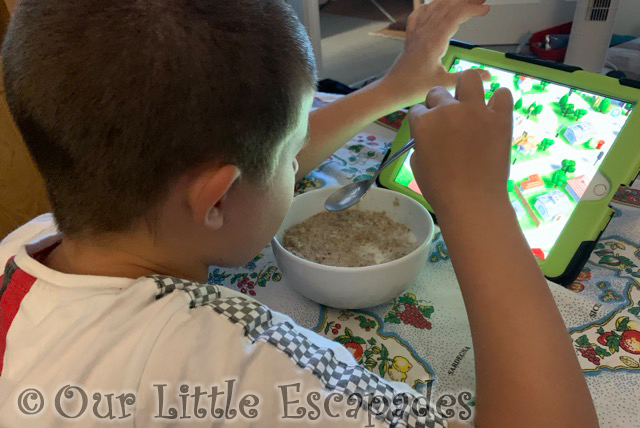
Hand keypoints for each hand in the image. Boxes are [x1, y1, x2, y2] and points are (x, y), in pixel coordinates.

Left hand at [381, 0, 489, 105]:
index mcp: (434, 41)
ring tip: (465, 0)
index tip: (486, 9)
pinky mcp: (411, 36)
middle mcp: (424, 32)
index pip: (456, 15)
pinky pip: (419, 14)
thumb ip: (466, 78)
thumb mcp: (443, 84)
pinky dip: (429, 6)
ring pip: (434, 7)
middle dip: (466, 1)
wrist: (391, 90)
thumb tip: (489, 76)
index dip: (472, 9)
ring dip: (451, 1)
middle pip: (447, 6)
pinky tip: (435, 5)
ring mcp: (416, 32)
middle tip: (481, 0)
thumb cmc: (413, 88)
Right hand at [408, 70, 513, 215]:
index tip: (429, 135)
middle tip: (448, 123)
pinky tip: (494, 114)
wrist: (472, 201)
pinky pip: (502, 95)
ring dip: (466, 89)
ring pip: (469, 78)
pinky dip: (498, 102)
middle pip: (438, 93)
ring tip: (469, 105)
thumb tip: (429, 137)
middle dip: (439, 105)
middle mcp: (448, 110)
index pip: (418, 110)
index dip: (422, 123)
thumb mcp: (416, 164)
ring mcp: (476, 111)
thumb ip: (420, 142)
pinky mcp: (500, 117)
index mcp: (424, 122)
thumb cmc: (439, 188)